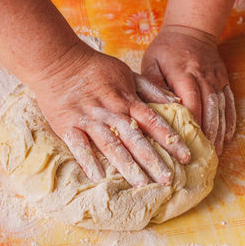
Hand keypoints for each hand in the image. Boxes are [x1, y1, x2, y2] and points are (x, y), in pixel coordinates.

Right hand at [30, 41, 190, 186]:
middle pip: (136, 139)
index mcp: (126, 100)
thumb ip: (150, 88)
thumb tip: (175, 100)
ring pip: (111, 145)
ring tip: (141, 185)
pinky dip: (88, 161)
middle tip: (168, 180)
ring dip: (127, 166)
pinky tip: (99, 179)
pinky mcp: (68, 125)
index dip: (171, 140)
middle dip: (153, 160)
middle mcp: (111, 112)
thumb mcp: (127, 72)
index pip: (154, 122)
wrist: (58, 61)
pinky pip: (79, 146)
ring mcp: (89, 120)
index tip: (186, 157)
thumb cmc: (95, 68)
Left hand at [141, 25, 235, 154]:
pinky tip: (228, 136)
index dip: (191, 125)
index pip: (191, 104)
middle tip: (204, 156)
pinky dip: (229, 121)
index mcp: (184, 74)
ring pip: (221, 109)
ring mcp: (216, 79)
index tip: (188, 143)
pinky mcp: (223, 80)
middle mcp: (204, 78)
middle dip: (207, 134)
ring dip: (220, 132)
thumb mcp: (152, 62)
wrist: (191, 30)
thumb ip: (153, 85)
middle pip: (209, 110)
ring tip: (217, 152)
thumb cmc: (166, 49)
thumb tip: (157, 109)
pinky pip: (229, 102)